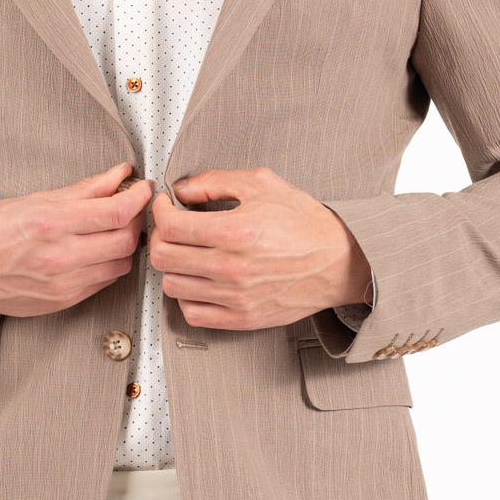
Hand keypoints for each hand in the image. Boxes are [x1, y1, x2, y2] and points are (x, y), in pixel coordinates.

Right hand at [0, 162, 154, 317]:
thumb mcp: (34, 199)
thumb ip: (84, 189)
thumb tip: (118, 176)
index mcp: (49, 223)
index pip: (116, 212)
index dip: (140, 198)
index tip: (144, 188)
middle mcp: (58, 257)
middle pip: (126, 240)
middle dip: (136, 221)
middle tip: (131, 207)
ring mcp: (62, 283)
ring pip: (121, 264)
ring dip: (126, 245)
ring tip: (113, 229)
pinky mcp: (63, 301)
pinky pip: (104, 282)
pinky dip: (110, 264)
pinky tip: (98, 250)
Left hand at [148, 166, 371, 330]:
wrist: (339, 261)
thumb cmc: (306, 224)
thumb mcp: (263, 184)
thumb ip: (216, 181)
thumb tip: (183, 188)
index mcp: (235, 232)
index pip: (170, 225)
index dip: (160, 211)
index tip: (166, 206)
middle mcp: (231, 268)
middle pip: (163, 256)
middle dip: (160, 236)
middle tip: (172, 227)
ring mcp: (235, 297)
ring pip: (172, 285)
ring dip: (172, 266)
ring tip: (187, 253)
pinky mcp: (241, 318)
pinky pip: (192, 313)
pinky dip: (187, 296)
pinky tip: (199, 280)